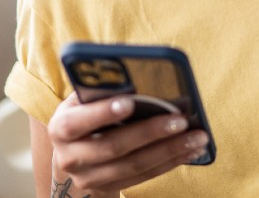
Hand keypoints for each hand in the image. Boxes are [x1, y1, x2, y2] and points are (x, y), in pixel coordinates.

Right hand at [47, 93, 209, 195]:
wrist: (72, 155)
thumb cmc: (84, 115)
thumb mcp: (82, 100)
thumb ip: (101, 90)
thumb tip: (135, 73)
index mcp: (61, 128)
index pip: (78, 122)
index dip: (102, 113)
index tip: (130, 102)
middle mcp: (71, 157)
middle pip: (114, 146)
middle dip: (150, 132)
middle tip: (181, 120)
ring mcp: (90, 178)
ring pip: (134, 165)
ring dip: (170, 150)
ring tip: (197, 136)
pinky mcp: (109, 189)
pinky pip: (144, 176)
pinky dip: (170, 162)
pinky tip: (191, 150)